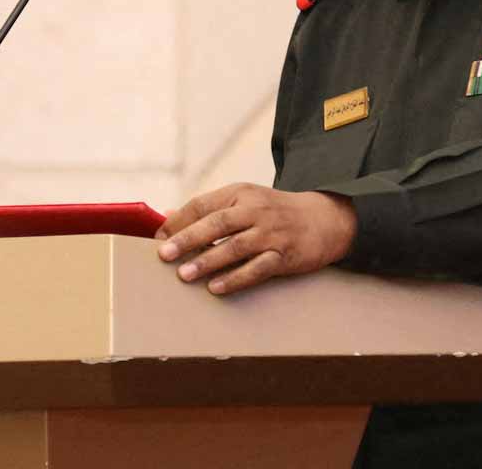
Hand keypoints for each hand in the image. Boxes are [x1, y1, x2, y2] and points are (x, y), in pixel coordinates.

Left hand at [155, 183, 357, 295]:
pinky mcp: (285, 255)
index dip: (179, 221)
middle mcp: (255, 210)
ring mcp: (271, 233)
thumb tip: (168, 220)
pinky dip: (235, 278)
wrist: (323, 219)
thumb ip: (209, 210)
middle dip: (188, 239)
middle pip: (217, 224)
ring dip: (208, 261)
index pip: (203, 204)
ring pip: (235, 247)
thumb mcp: (244, 201)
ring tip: (184, 274)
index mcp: (240, 194)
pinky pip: (257, 268)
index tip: (158, 237)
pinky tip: (216, 287)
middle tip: (164, 254)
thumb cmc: (273, 212)